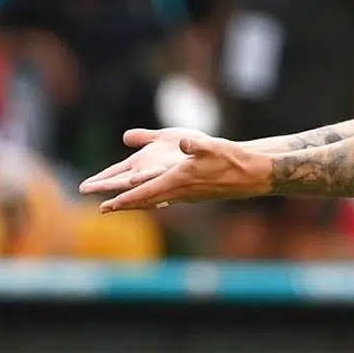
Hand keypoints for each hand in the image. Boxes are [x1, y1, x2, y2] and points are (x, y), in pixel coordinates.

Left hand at [91, 133, 272, 210]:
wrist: (250, 174)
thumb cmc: (230, 159)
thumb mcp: (212, 147)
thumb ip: (196, 146)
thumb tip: (183, 144)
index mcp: (178, 180)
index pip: (145, 192)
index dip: (125, 199)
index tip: (107, 206)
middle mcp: (179, 191)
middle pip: (145, 201)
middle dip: (124, 205)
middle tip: (103, 209)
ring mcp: (186, 194)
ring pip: (154, 201)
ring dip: (135, 203)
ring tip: (119, 205)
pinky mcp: (192, 193)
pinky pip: (164, 198)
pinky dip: (150, 199)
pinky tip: (148, 198)